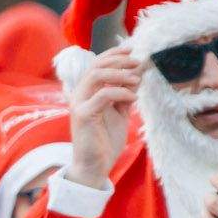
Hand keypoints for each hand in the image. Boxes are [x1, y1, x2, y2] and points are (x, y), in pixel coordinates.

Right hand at [66, 47, 138, 188]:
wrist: (94, 166)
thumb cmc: (105, 141)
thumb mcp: (120, 112)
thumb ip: (126, 93)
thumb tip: (139, 73)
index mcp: (87, 91)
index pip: (98, 63)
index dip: (115, 53)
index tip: (133, 50)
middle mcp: (80, 94)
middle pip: (97, 64)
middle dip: (119, 59)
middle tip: (138, 61)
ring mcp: (79, 103)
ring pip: (97, 75)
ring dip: (119, 73)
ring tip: (136, 79)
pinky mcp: (82, 114)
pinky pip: (103, 94)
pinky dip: (120, 92)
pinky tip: (132, 96)